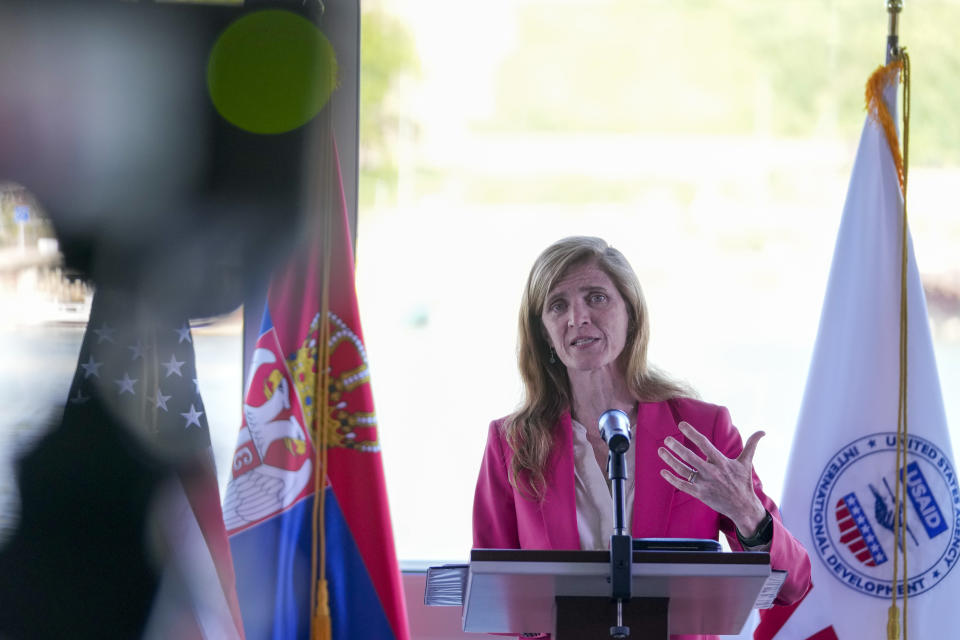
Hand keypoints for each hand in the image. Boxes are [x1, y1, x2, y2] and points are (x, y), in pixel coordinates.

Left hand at [657, 421, 766, 535]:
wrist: (743, 507)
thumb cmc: (743, 483)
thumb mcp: (747, 463)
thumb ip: (752, 445)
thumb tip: (763, 431)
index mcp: (722, 462)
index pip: (705, 444)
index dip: (692, 433)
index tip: (681, 424)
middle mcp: (712, 472)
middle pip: (690, 457)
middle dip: (677, 447)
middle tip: (667, 439)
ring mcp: (705, 483)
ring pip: (683, 470)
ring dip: (670, 460)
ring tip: (661, 450)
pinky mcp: (700, 494)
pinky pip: (683, 485)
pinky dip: (672, 479)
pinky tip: (663, 472)